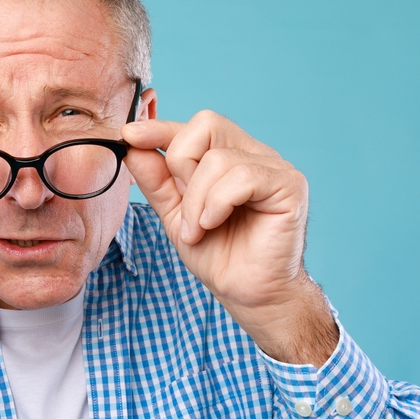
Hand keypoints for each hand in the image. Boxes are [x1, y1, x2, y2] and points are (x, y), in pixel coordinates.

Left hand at [122, 110, 336, 365]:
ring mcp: (274, 168)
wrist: (247, 293)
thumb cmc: (218, 255)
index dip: (161, 127)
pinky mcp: (290, 186)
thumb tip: (133, 146)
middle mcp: (254, 155)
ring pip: (218, 159)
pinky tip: (214, 224)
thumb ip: (156, 180)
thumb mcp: (174, 214)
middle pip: (206, 125)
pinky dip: (217, 203)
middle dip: (181, 166)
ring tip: (198, 230)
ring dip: (196, 200)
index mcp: (230, 156)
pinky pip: (242, 176)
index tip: (129, 135)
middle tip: (184, 208)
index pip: (195, 126)